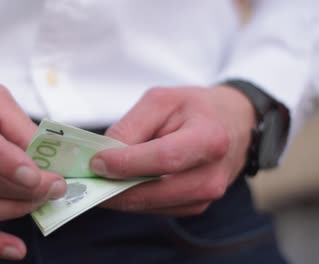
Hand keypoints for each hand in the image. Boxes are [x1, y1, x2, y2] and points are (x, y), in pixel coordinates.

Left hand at [90, 86, 254, 215]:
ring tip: (97, 181)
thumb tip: (104, 155)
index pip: (163, 159)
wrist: (231, 124)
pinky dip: (134, 199)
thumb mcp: (161, 101)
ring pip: (151, 205)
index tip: (96, 162)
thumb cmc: (195, 108)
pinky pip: (156, 208)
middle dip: (115, 188)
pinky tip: (120, 185)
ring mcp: (206, 197)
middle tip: (86, 180)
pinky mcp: (196, 206)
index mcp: (209, 139)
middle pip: (155, 191)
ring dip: (120, 197)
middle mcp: (212, 175)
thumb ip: (132, 126)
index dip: (127, 164)